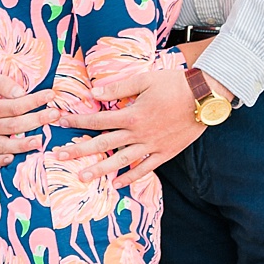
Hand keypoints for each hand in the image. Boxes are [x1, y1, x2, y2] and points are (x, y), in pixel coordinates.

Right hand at [0, 66, 56, 166]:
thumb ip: (2, 83)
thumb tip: (20, 93)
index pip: (13, 106)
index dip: (33, 101)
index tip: (50, 95)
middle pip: (13, 126)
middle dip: (36, 120)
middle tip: (55, 114)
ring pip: (4, 145)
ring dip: (23, 144)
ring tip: (41, 141)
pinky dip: (0, 161)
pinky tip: (12, 160)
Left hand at [52, 68, 204, 187]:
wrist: (205, 97)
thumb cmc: (175, 84)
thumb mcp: (145, 79)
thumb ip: (118, 86)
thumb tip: (93, 92)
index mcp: (132, 115)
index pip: (98, 120)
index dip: (78, 121)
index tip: (61, 122)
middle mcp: (139, 134)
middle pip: (104, 144)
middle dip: (80, 149)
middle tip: (59, 156)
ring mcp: (152, 146)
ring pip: (121, 161)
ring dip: (100, 169)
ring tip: (82, 176)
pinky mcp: (165, 152)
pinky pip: (145, 168)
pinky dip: (131, 176)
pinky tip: (118, 183)